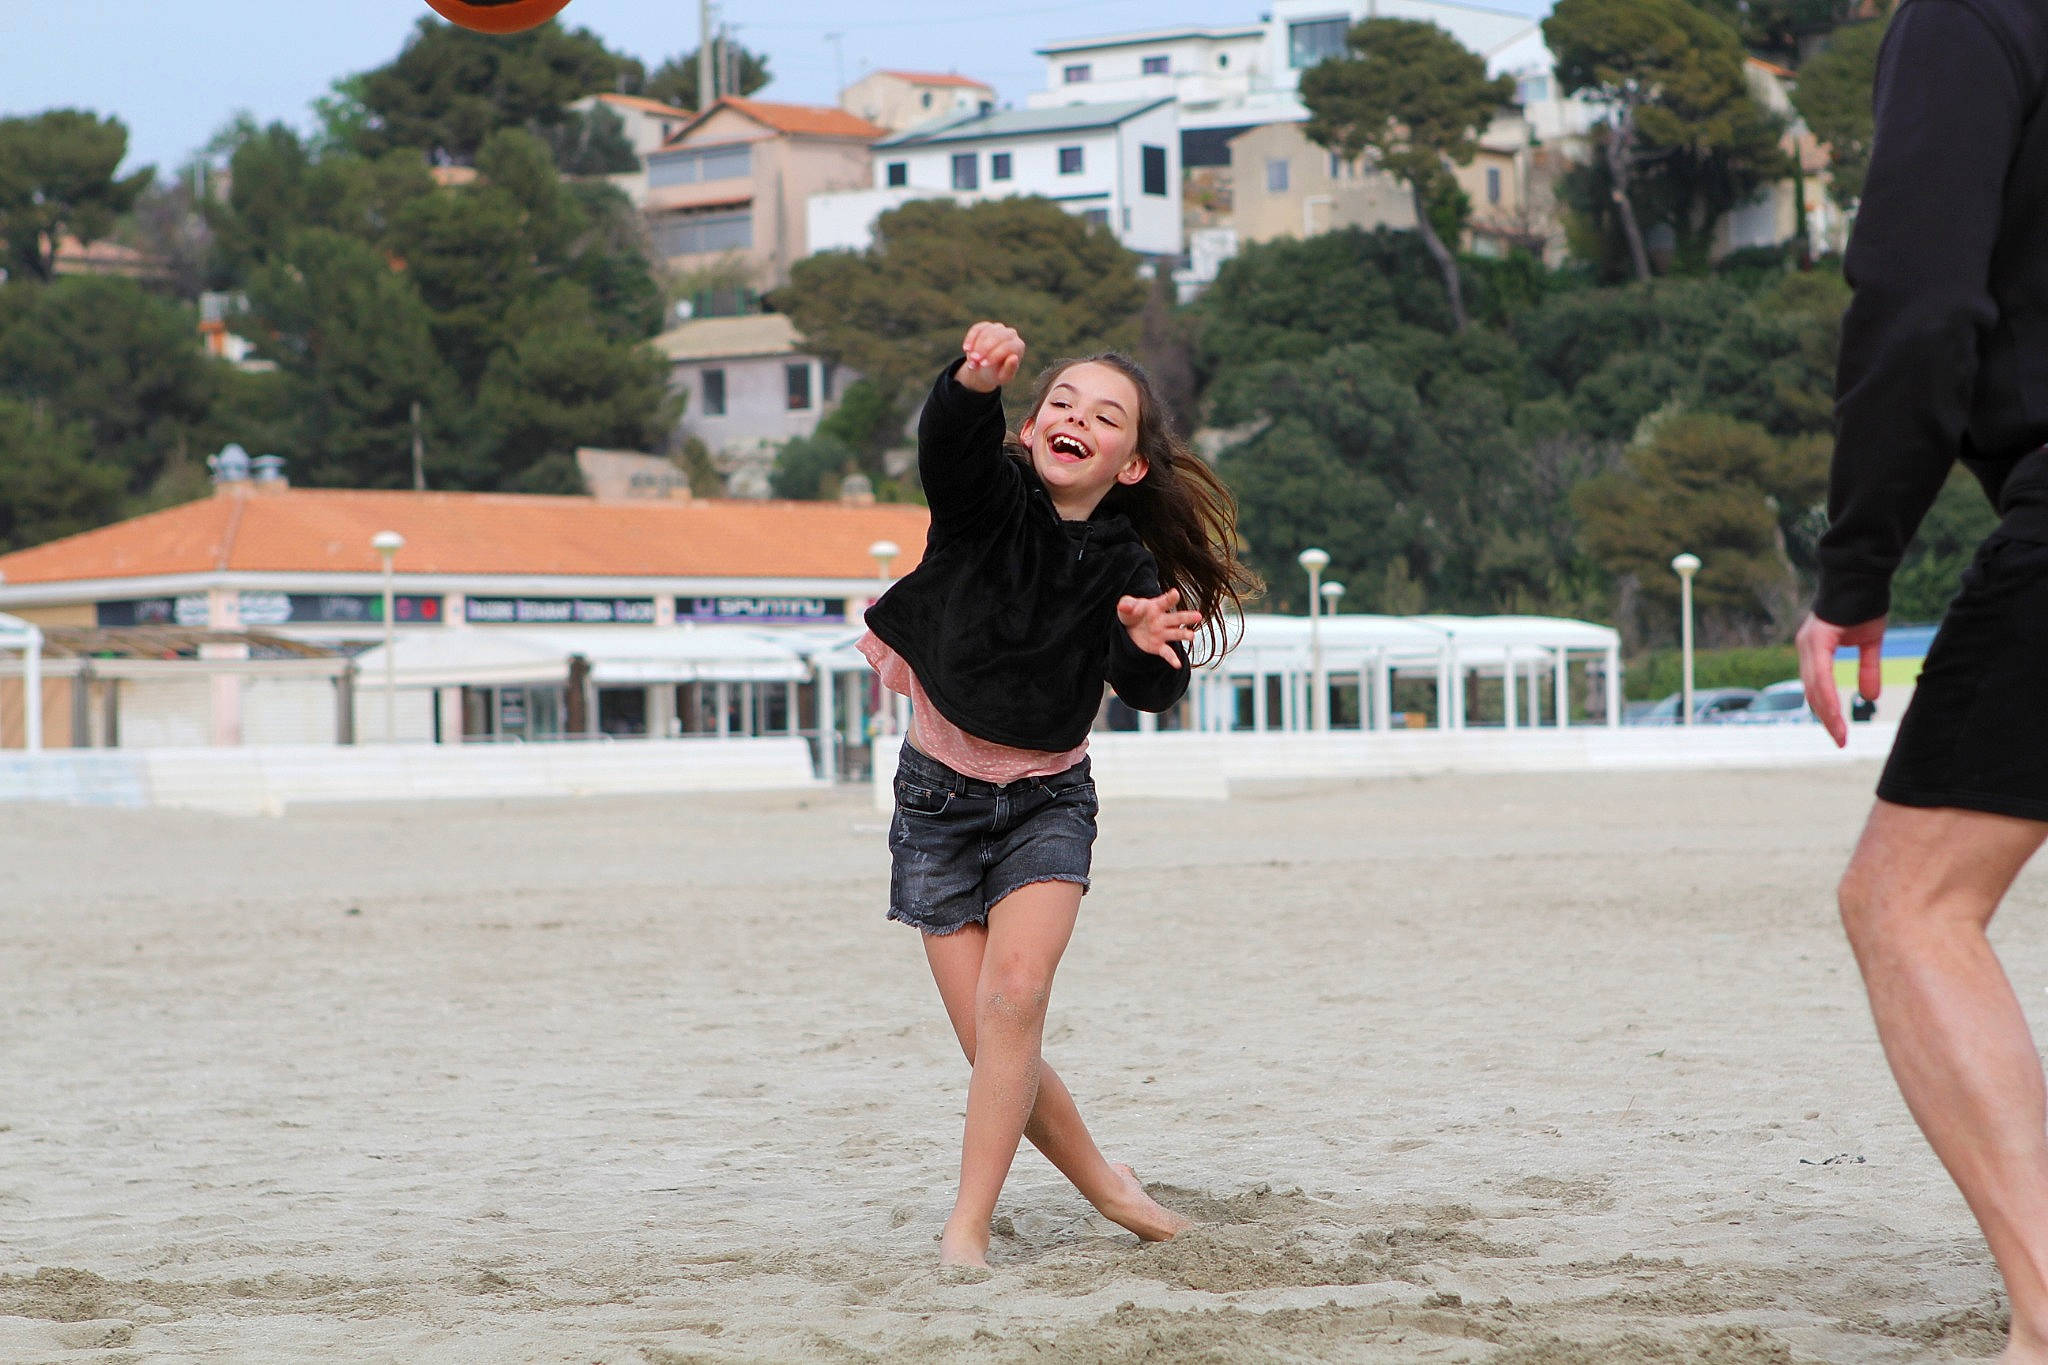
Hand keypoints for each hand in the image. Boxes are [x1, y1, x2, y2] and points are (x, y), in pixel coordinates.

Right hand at [956, 321, 1023, 392]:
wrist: (985, 370)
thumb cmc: (997, 374)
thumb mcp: (1003, 377)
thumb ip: (1010, 369)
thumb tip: (1013, 357)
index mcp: (1018, 346)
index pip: (1008, 346)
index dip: (995, 354)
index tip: (983, 364)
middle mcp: (1010, 334)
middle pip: (998, 335)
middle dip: (984, 347)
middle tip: (974, 359)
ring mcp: (998, 328)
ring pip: (986, 331)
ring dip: (976, 345)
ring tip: (971, 359)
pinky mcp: (986, 326)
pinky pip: (977, 328)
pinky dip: (970, 338)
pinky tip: (966, 349)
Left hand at [1117, 588, 1200, 667]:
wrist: (1129, 628)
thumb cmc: (1131, 613)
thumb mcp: (1126, 606)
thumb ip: (1126, 605)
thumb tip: (1124, 606)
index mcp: (1156, 607)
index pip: (1165, 602)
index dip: (1170, 597)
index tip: (1175, 593)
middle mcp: (1163, 620)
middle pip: (1177, 618)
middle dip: (1187, 617)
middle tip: (1198, 616)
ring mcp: (1163, 633)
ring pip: (1176, 634)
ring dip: (1184, 635)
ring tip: (1191, 636)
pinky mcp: (1159, 646)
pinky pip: (1167, 653)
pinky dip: (1172, 659)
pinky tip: (1177, 664)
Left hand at [1796, 610, 1885, 747]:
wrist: (1863, 576)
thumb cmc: (1863, 605)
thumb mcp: (1869, 642)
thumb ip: (1867, 668)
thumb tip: (1870, 697)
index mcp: (1814, 650)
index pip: (1817, 689)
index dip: (1827, 712)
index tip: (1839, 734)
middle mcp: (1806, 648)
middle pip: (1812, 693)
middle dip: (1827, 719)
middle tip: (1840, 742)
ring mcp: (1808, 644)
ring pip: (1814, 688)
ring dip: (1827, 713)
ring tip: (1840, 734)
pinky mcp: (1816, 639)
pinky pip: (1820, 674)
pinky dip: (1827, 695)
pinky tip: (1834, 712)